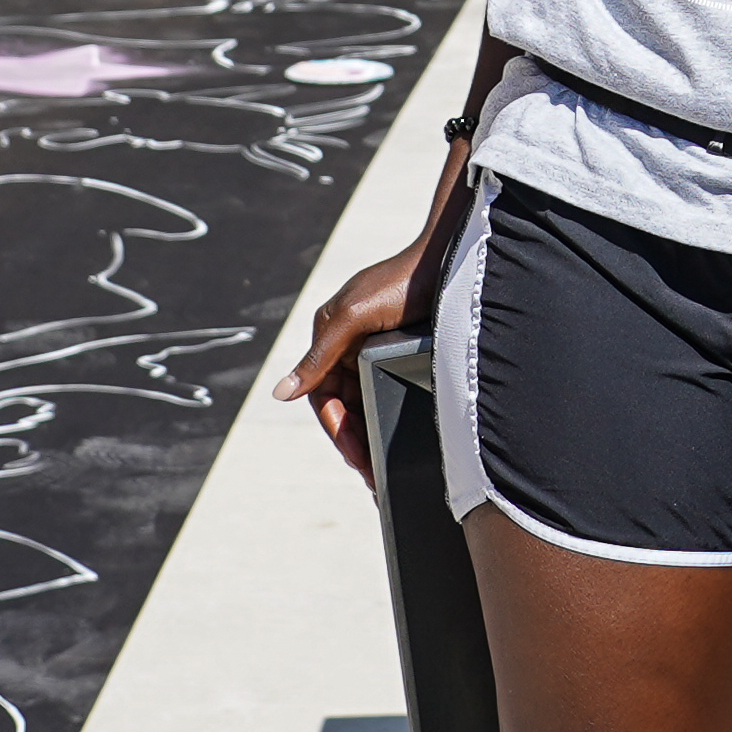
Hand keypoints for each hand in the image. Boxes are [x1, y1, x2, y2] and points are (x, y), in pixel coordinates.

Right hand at [270, 218, 451, 485]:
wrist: (451, 260)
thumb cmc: (401, 281)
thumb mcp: (354, 317)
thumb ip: (319, 356)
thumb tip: (281, 392)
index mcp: (329, 334)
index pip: (322, 394)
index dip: (337, 427)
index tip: (356, 456)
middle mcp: (348, 342)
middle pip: (343, 402)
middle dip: (354, 436)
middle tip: (371, 470)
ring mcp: (375, 347)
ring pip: (365, 400)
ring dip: (371, 429)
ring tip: (383, 463)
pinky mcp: (401, 350)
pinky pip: (388, 389)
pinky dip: (390, 413)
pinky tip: (400, 434)